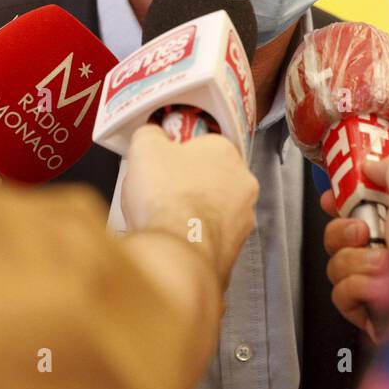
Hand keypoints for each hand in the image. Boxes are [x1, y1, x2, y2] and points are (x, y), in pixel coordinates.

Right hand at [122, 125, 258, 287]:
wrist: (177, 254)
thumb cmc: (165, 196)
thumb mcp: (145, 147)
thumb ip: (150, 134)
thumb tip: (151, 135)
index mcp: (226, 151)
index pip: (203, 145)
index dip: (178, 154)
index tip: (161, 164)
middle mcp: (243, 183)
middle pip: (211, 177)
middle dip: (188, 183)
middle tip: (160, 192)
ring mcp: (243, 218)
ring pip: (214, 209)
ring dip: (193, 212)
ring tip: (165, 220)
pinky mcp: (236, 248)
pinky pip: (211, 236)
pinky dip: (195, 237)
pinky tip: (175, 240)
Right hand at [322, 150, 388, 340]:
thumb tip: (371, 164)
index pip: (361, 206)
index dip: (340, 201)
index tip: (331, 199)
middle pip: (339, 233)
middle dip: (344, 231)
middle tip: (365, 233)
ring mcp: (380, 282)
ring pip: (337, 263)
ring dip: (356, 262)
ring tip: (384, 266)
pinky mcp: (370, 310)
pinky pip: (341, 293)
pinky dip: (357, 288)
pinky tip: (379, 289)